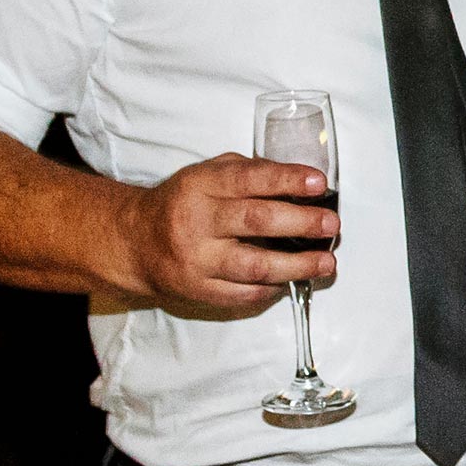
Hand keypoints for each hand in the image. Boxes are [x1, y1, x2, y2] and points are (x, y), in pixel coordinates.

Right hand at [116, 154, 339, 314]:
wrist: (134, 242)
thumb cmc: (183, 203)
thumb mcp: (207, 174)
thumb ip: (249, 172)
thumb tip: (301, 180)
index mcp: (201, 186)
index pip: (249, 179)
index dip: (287, 180)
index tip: (319, 184)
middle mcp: (197, 222)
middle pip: (256, 222)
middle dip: (301, 223)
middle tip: (331, 225)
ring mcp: (197, 260)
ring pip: (254, 266)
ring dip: (297, 265)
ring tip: (326, 263)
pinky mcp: (199, 290)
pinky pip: (243, 293)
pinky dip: (272, 288)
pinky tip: (293, 280)